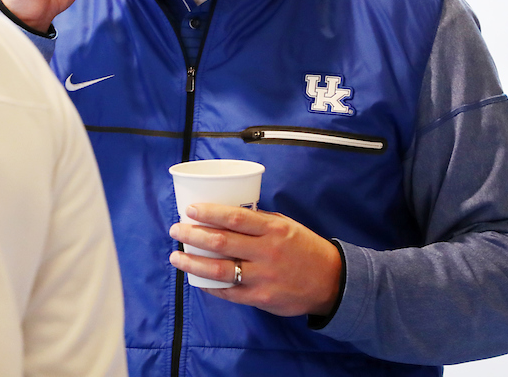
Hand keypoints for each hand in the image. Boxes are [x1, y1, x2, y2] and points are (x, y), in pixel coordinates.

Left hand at [168, 203, 341, 317]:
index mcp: (272, 229)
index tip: (190, 210)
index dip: (209, 213)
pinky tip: (197, 280)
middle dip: (193, 235)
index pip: (235, 217)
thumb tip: (224, 212)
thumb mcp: (285, 225)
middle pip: (221, 242)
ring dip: (193, 263)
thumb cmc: (303, 247)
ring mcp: (263, 277)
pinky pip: (229, 292)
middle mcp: (266, 252)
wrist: (331, 281)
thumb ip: (258, 221)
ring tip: (176, 257)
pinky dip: (210, 286)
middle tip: (176, 230)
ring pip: (220, 270)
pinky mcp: (262, 298)